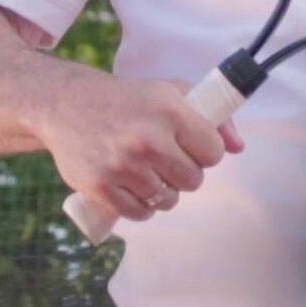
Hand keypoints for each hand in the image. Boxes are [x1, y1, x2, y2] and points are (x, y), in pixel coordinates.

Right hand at [40, 73, 243, 224]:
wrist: (67, 104)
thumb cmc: (128, 100)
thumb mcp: (171, 93)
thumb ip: (211, 117)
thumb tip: (238, 148)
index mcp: (169, 110)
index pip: (213, 152)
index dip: (205, 152)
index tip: (192, 146)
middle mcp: (147, 138)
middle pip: (193, 180)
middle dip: (185, 173)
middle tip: (167, 159)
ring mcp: (122, 165)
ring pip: (167, 199)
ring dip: (164, 192)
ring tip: (150, 172)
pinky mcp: (99, 186)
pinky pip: (139, 213)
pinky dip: (142, 207)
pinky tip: (136, 189)